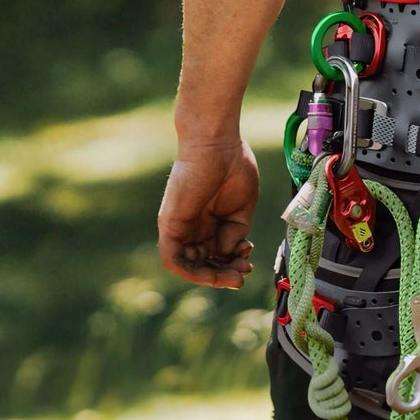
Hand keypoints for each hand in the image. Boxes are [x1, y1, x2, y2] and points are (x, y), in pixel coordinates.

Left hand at [158, 138, 259, 287]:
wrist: (218, 142)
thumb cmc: (233, 166)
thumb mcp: (243, 207)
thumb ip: (236, 233)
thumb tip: (226, 252)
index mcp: (211, 221)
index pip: (217, 254)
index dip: (232, 262)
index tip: (250, 260)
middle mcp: (193, 227)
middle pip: (204, 262)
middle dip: (224, 273)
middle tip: (244, 273)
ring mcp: (180, 227)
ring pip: (189, 265)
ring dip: (210, 277)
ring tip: (234, 276)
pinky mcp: (169, 225)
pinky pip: (172, 258)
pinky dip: (190, 272)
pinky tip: (211, 275)